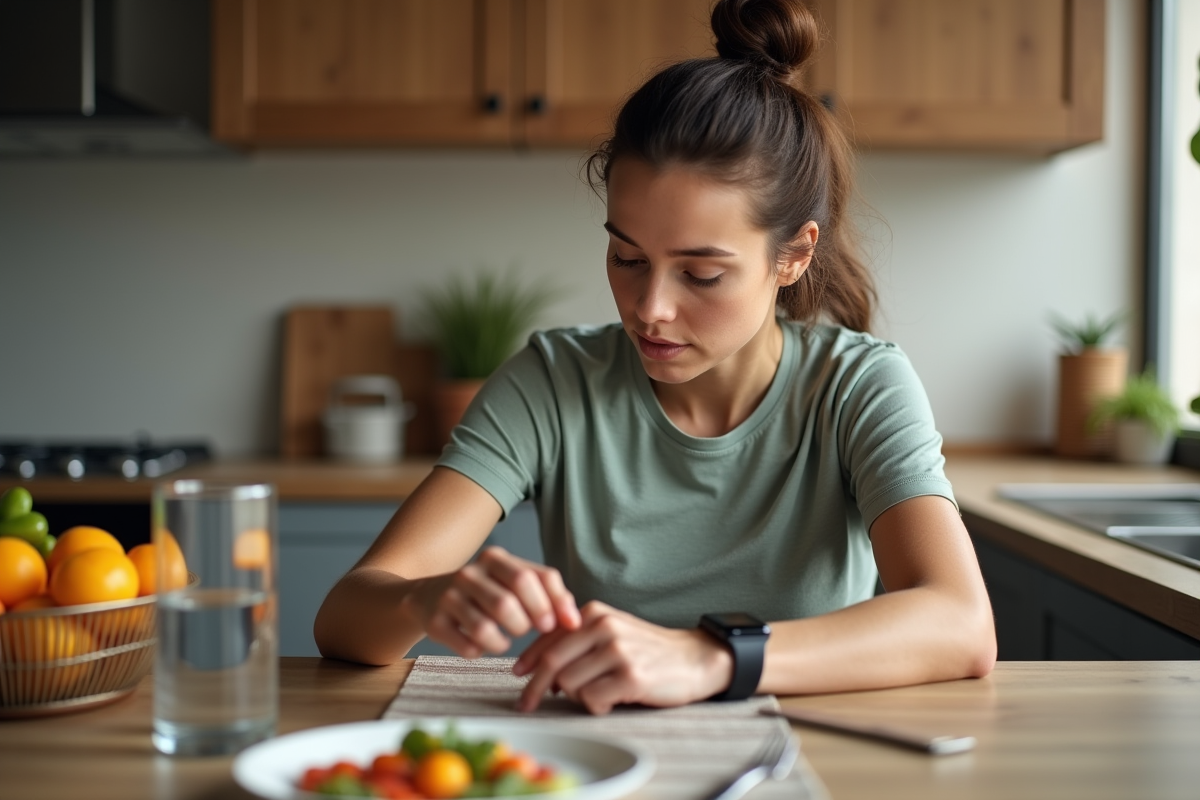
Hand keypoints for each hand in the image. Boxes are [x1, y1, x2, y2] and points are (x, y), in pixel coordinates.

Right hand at [406, 546, 580, 658]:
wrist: (428, 595)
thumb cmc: (486, 590)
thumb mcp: (514, 580)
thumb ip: (548, 592)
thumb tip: (576, 620)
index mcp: (495, 558)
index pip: (531, 577)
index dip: (551, 604)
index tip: (559, 624)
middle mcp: (469, 573)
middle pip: (508, 603)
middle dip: (527, 624)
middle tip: (532, 631)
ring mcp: (449, 597)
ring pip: (485, 628)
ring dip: (505, 641)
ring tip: (507, 640)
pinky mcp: (435, 622)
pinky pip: (468, 646)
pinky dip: (482, 651)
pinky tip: (483, 645)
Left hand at [512, 601, 733, 714]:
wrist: (694, 659)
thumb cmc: (647, 650)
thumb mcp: (610, 633)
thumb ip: (577, 642)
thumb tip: (538, 670)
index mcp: (595, 612)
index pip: (549, 636)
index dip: (529, 660)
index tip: (517, 676)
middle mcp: (604, 627)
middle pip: (553, 662)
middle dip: (535, 687)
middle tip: (527, 704)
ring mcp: (618, 651)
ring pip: (570, 683)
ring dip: (578, 696)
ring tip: (599, 693)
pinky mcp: (632, 676)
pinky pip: (593, 699)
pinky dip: (596, 706)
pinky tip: (611, 701)